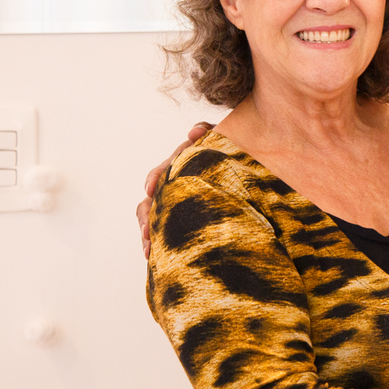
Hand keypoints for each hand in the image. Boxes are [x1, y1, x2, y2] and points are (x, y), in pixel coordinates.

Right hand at [137, 121, 213, 258]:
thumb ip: (206, 130)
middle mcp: (170, 189)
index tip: (151, 189)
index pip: (159, 173)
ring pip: (151, 221)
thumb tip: (195, 130)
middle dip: (146, 218)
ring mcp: (172, 207)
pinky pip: (163, 234)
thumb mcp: (217, 140)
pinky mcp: (178, 222)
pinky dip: (157, 245)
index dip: (154, 179)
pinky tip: (156, 259)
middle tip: (147, 231)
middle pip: (149, 203)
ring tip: (149, 251)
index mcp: (176, 168)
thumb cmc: (224, 153)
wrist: (241, 172)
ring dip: (148, 235)